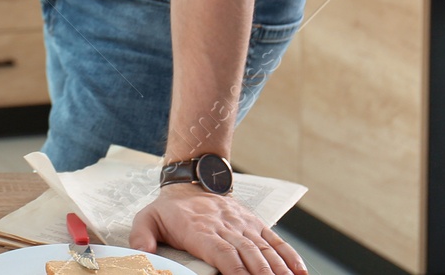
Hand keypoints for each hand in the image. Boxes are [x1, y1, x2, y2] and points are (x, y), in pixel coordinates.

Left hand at [131, 186, 306, 274]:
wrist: (192, 179)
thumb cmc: (170, 209)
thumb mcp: (147, 217)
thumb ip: (143, 236)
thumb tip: (143, 255)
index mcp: (201, 232)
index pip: (223, 254)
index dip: (236, 270)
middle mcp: (226, 229)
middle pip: (249, 256)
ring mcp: (244, 227)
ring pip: (266, 251)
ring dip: (279, 270)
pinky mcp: (255, 224)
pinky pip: (276, 242)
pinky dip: (291, 257)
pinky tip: (301, 273)